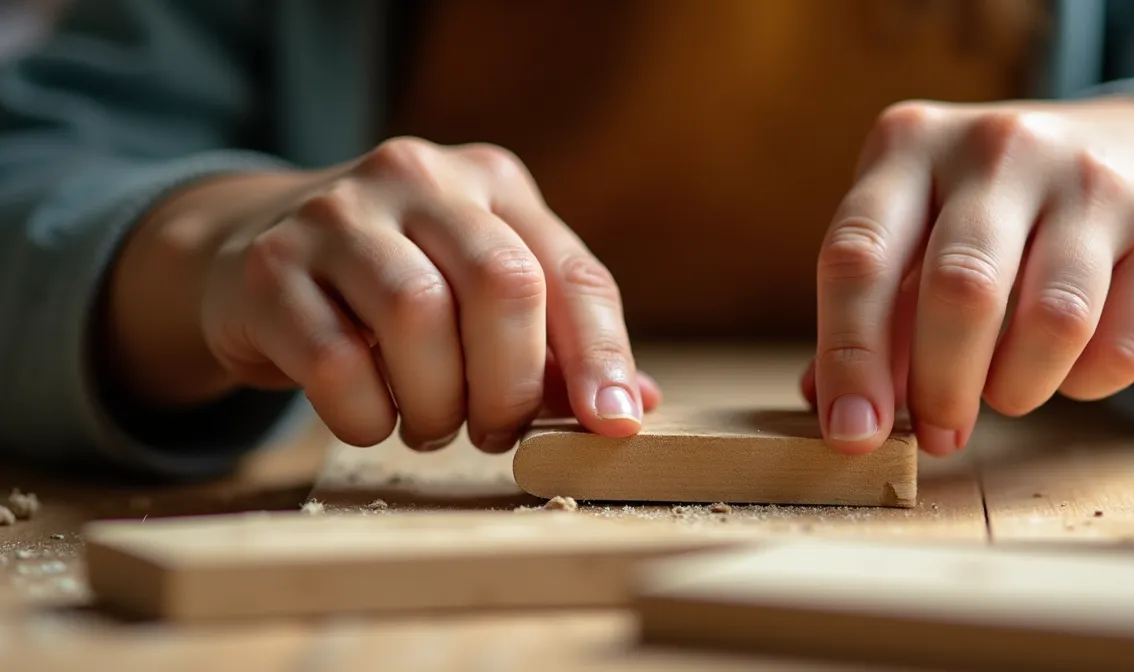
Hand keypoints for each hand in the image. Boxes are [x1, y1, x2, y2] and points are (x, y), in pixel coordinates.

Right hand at [107, 137, 660, 451]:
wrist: (245, 253)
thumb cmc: (392, 287)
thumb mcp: (478, 293)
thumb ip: (554, 345)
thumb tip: (632, 406)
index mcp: (491, 182)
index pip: (570, 271)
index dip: (602, 355)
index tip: (612, 425)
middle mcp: (418, 177)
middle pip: (501, 284)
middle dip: (511, 384)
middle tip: (495, 431)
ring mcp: (336, 213)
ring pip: (416, 316)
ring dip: (436, 403)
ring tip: (431, 425)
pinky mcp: (270, 267)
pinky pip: (335, 361)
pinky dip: (367, 416)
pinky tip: (371, 419)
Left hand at [803, 97, 1133, 455]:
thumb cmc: (992, 217)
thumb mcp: (915, 235)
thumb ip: (872, 315)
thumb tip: (827, 404)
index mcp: (910, 145)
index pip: (858, 256)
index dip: (849, 355)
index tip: (852, 433)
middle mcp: (998, 145)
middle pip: (961, 291)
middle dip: (941, 387)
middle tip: (939, 433)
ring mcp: (1092, 177)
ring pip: (1051, 322)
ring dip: (1016, 390)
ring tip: (1006, 393)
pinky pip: (1121, 347)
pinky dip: (1084, 384)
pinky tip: (1068, 369)